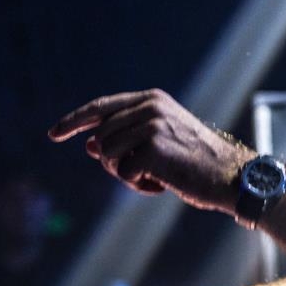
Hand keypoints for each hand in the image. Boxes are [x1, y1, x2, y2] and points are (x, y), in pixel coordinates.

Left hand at [48, 89, 253, 211]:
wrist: (231, 176)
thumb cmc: (197, 162)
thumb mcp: (160, 143)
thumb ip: (125, 139)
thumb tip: (87, 145)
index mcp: (152, 99)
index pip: (101, 106)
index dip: (74, 120)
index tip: (54, 133)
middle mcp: (150, 107)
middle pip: (100, 137)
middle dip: (111, 162)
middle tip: (140, 174)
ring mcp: (151, 126)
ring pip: (106, 155)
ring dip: (124, 174)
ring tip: (154, 177)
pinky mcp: (153, 149)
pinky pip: (122, 173)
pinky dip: (137, 186)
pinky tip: (161, 185)